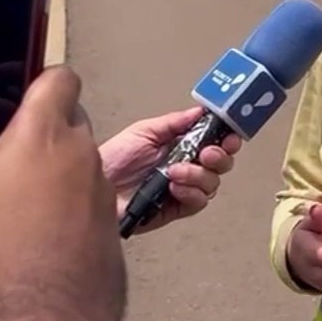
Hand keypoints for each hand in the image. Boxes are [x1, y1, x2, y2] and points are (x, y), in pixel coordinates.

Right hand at [0, 64, 126, 320]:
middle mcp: (82, 154)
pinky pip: (88, 201)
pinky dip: (68, 208)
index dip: (40, 80)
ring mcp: (102, 190)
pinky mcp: (110, 224)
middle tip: (6, 154)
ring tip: (18, 200)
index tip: (20, 94)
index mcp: (41, 135)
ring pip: (80, 162)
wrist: (50, 316)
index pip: (59, 78)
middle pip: (70, 120)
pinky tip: (38, 233)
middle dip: (42, 129)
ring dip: (56, 172)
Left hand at [98, 107, 242, 232]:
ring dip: (199, 175)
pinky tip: (175, 187)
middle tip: (206, 153)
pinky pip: (197, 203)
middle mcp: (186, 167)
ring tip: (176, 171)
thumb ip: (174, 123)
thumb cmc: (114, 158)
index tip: (228, 135)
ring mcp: (182, 189)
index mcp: (181, 146)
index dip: (227, 138)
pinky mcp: (175, 209)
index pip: (215, 142)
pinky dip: (191, 193)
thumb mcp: (144, 132)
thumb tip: (200, 111)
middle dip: (219, 156)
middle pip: (221, 164)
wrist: (92, 185)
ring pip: (212, 183)